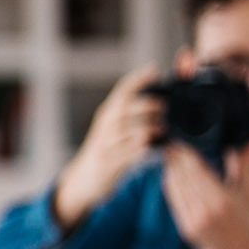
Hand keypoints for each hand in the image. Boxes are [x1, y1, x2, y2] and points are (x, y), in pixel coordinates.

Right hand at [53, 64, 161, 228]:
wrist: (83, 179)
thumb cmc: (106, 151)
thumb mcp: (114, 130)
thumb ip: (132, 116)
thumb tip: (159, 101)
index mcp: (107, 115)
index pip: (121, 91)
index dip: (137, 79)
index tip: (155, 70)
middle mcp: (104, 127)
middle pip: (123, 109)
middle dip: (145, 105)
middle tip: (164, 106)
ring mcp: (105, 145)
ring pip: (125, 131)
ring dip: (146, 128)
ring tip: (162, 128)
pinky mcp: (109, 164)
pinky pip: (125, 155)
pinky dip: (139, 150)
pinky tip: (151, 149)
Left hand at [161, 139, 248, 248]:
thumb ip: (246, 163)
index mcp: (223, 200)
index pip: (198, 171)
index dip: (186, 155)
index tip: (180, 142)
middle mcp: (207, 212)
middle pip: (184, 178)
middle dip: (175, 160)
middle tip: (170, 146)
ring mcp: (194, 223)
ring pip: (176, 190)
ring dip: (170, 172)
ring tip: (168, 157)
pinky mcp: (186, 230)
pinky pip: (174, 203)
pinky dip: (171, 188)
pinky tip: (169, 175)